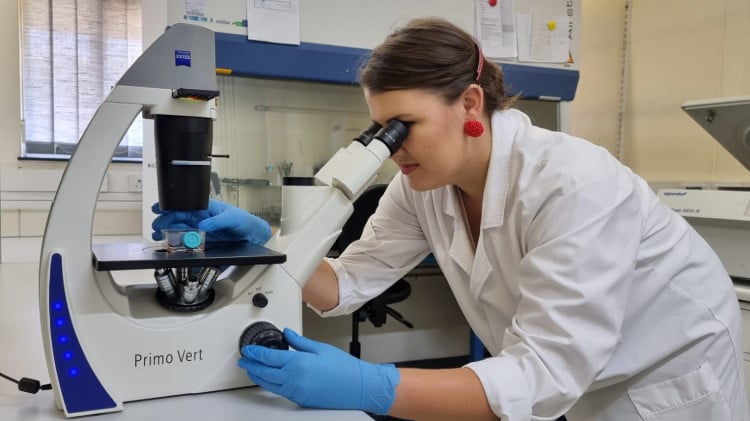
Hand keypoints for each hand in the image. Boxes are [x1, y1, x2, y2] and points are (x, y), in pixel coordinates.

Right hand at [151, 199, 271, 243]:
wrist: (253, 234)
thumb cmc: (244, 221)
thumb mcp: (231, 218)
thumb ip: (217, 221)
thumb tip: (202, 225)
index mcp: (206, 209)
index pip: (185, 207)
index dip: (171, 207)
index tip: (158, 208)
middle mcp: (201, 219)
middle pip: (178, 219)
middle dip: (165, 221)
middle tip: (155, 227)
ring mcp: (202, 231)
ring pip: (181, 231)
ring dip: (168, 233)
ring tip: (158, 237)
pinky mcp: (205, 242)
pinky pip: (189, 243)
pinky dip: (179, 244)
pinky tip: (171, 246)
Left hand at [238, 328, 398, 414]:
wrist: (357, 387)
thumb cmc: (344, 368)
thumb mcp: (320, 348)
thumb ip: (299, 342)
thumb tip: (287, 334)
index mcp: (298, 363)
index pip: (268, 357)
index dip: (255, 353)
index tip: (248, 350)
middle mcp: (294, 379)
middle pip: (264, 373)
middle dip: (251, 366)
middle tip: (244, 360)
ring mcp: (296, 391)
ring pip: (269, 385)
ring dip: (258, 377)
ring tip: (252, 370)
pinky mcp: (300, 400)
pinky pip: (279, 392)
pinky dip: (270, 385)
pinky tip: (269, 380)